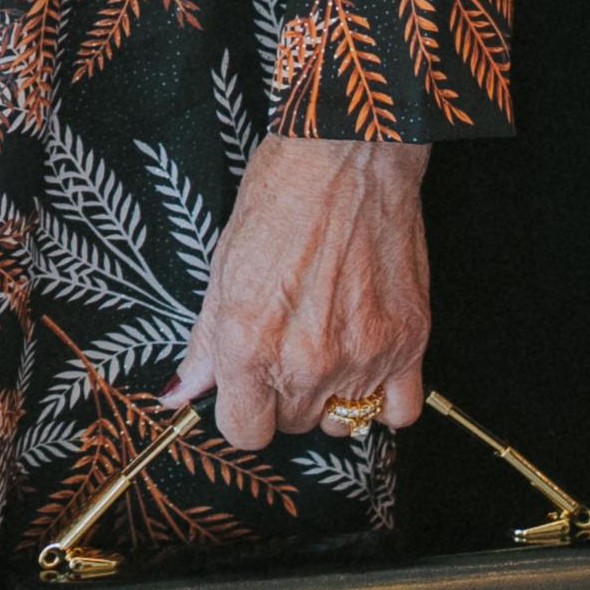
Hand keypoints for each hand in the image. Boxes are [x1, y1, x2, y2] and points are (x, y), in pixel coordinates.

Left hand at [167, 129, 428, 445]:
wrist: (347, 157)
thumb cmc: (280, 200)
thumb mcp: (222, 269)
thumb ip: (204, 344)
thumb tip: (180, 393)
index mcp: (249, 344)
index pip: (244, 432)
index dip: (243, 410)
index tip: (249, 387)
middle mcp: (305, 361)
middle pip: (293, 425)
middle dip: (286, 395)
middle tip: (290, 345)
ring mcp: (362, 355)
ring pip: (342, 420)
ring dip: (333, 396)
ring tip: (329, 345)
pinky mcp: (409, 342)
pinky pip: (398, 413)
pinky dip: (383, 400)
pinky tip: (367, 365)